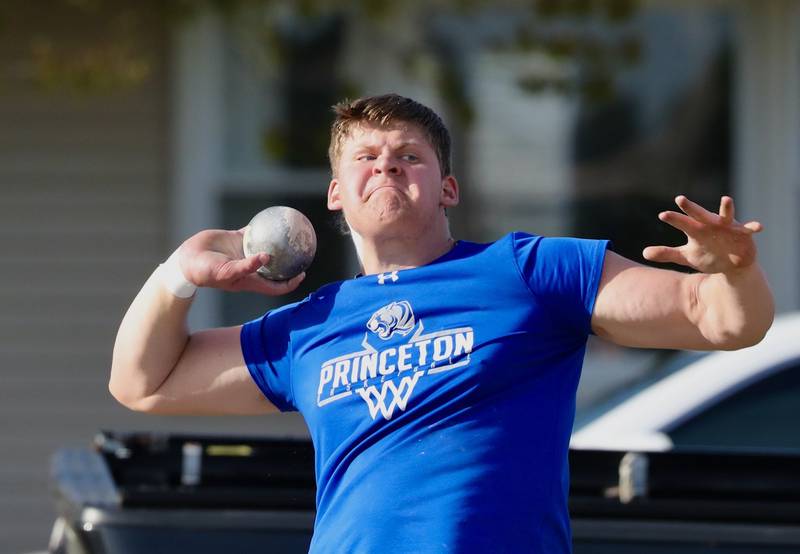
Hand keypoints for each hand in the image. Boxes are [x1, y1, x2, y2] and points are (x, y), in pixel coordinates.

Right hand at [177, 229, 304, 295]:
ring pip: (267, 247)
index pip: (276, 285)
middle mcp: (251, 267)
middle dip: (290, 262)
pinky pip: (255, 232)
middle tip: (303, 251)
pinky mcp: (237, 239)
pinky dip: (263, 226)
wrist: (188, 259)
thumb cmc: (206, 272)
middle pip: (276, 267)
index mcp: (251, 280)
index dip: (290, 282)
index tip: (302, 274)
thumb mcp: (227, 272)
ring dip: (278, 242)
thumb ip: (247, 266)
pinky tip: (273, 217)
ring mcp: (244, 253)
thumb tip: (268, 258)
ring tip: (292, 231)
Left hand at [643, 196, 762, 274]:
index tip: (662, 215)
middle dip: (691, 208)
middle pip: (699, 215)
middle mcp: (711, 225)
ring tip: (726, 200)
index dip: (674, 219)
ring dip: (727, 208)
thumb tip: (644, 253)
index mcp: (696, 230)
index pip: (682, 223)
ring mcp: (728, 228)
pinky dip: (753, 227)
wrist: (731, 264)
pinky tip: (758, 226)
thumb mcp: (686, 256)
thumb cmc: (707, 255)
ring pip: (727, 216)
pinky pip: (749, 229)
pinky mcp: (744, 235)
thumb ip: (666, 253)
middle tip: (679, 199)